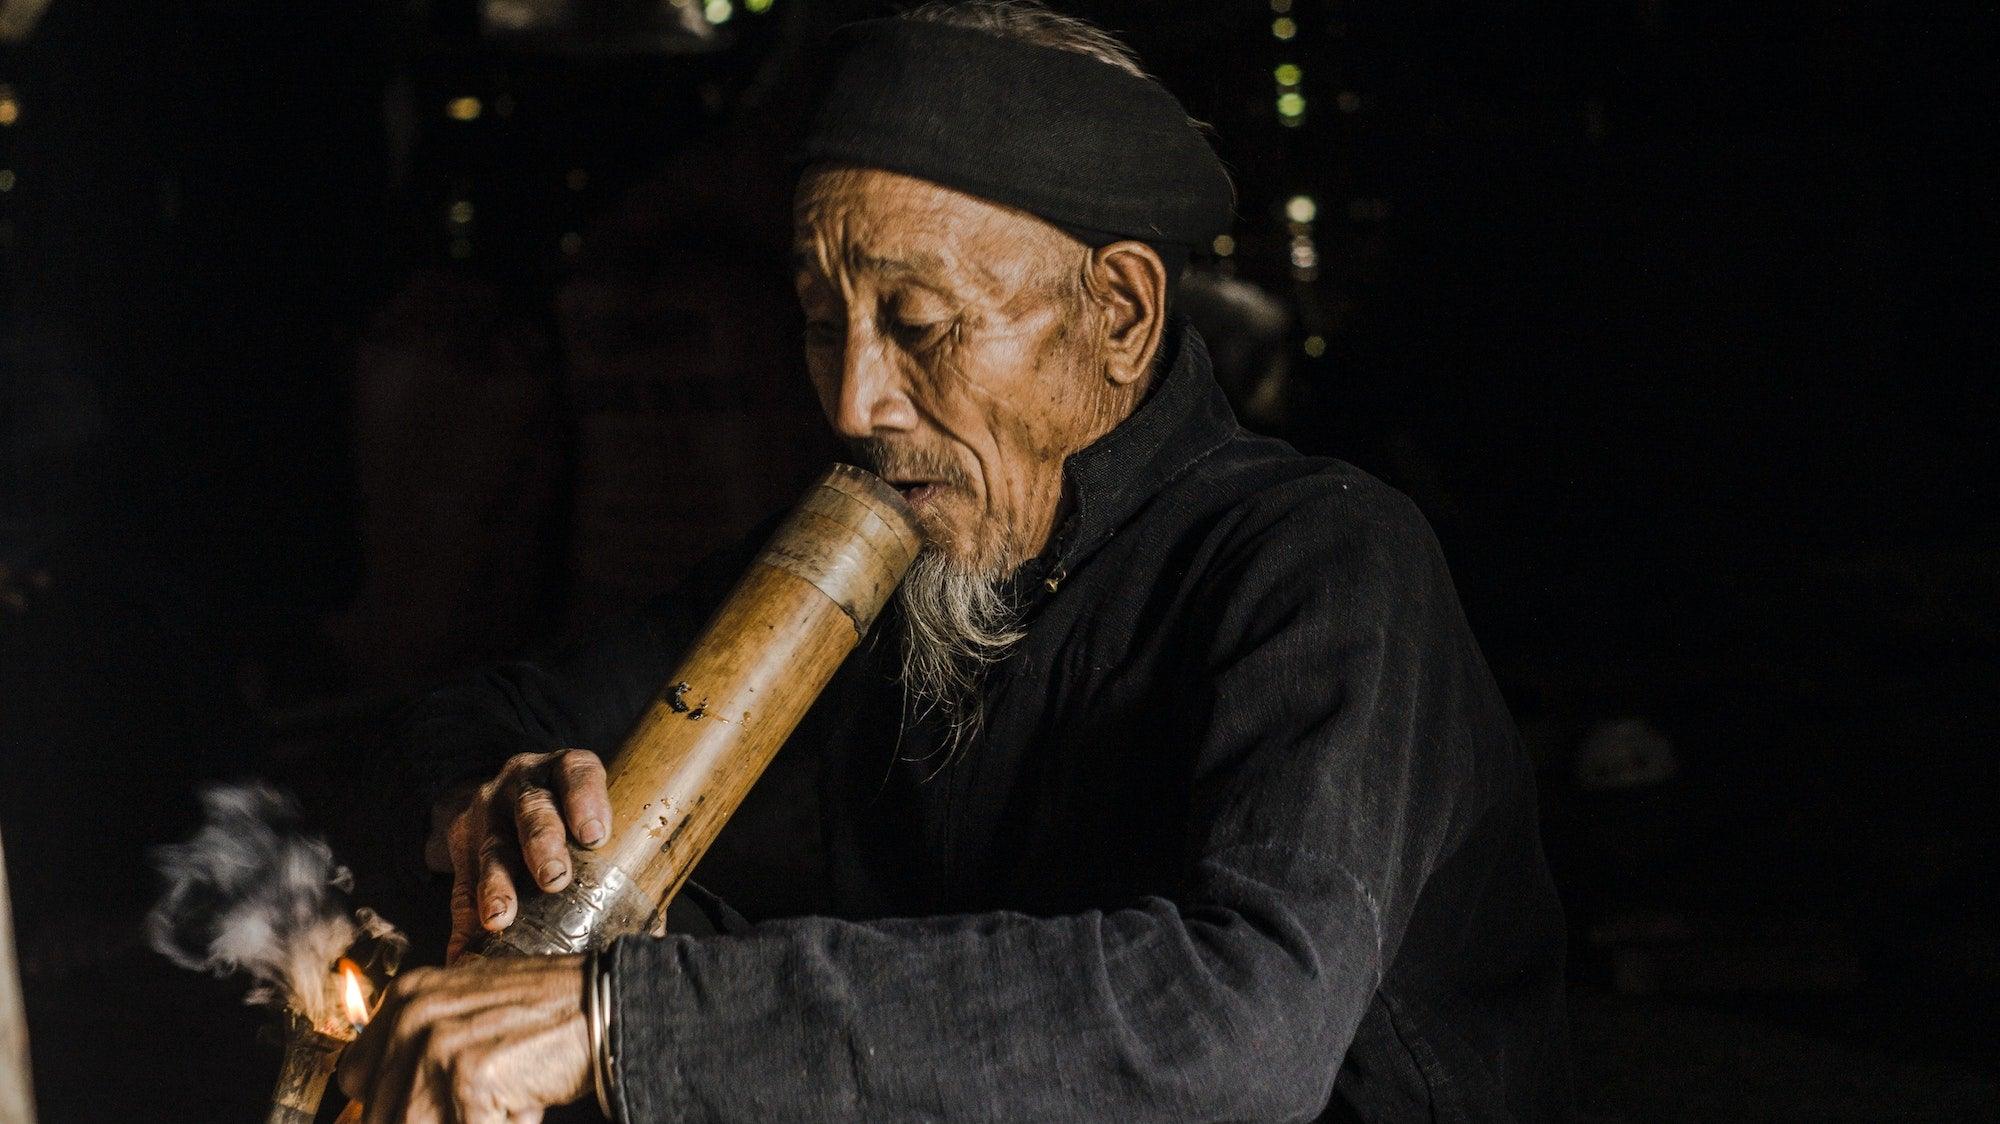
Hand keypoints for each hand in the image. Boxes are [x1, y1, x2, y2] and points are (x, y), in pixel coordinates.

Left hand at [335, 955, 590, 1123]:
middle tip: (478, 1104)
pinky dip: (499, 1123)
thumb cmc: (542, 1018)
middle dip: (431, 1117)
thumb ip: (418, 1053)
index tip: (433, 1107)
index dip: (388, 1107)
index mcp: (405, 998)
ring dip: (462, 1119)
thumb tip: (377, 1109)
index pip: (356, 1081)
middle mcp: (413, 1016)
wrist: (604, 1005)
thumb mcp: (466, 1017)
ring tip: (499, 1104)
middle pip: (383, 1113)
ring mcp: (438, 1044)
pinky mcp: (469, 1076)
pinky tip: (519, 1109)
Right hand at [434, 750, 611, 961]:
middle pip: (532, 810)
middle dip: (543, 844)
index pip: (576, 772)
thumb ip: (624, 856)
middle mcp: (521, 785)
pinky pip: (461, 887)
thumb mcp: (591, 812)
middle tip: (554, 879)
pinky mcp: (460, 848)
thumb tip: (654, 929)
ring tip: (501, 917)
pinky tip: (464, 952)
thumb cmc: (570, 815)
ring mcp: (486, 813)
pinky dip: (463, 923)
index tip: (595, 835)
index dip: (586, 799)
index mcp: (563, 771)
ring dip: (496, 885)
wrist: (502, 799)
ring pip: (492, 847)